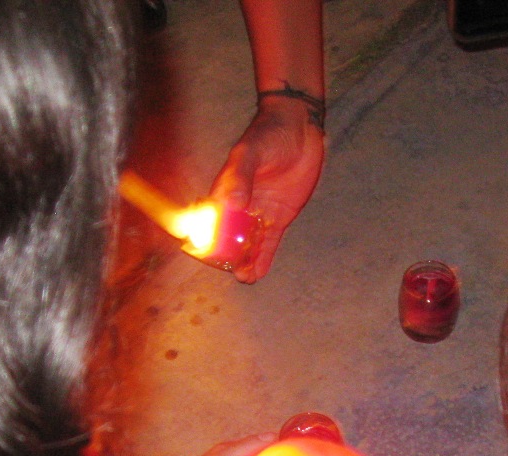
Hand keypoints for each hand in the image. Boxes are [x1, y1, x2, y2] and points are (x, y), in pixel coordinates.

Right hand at [210, 95, 324, 282]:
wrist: (300, 127)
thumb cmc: (269, 133)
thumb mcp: (250, 152)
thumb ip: (240, 176)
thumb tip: (232, 203)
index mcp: (226, 189)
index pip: (212, 219)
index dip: (208, 237)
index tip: (207, 253)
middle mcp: (240, 204)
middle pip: (230, 235)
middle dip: (227, 254)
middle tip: (231, 268)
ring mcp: (260, 212)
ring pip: (249, 242)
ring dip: (245, 260)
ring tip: (244, 276)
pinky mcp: (279, 216)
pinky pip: (269, 242)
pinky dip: (263, 257)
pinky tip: (258, 273)